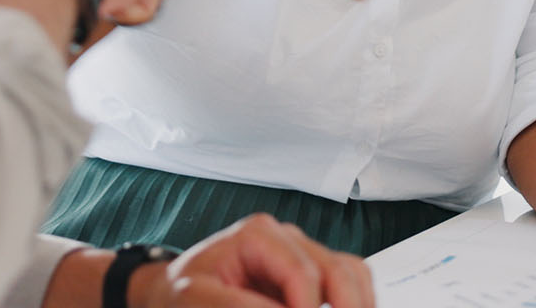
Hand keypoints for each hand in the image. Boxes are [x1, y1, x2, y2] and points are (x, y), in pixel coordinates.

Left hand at [131, 213, 372, 307]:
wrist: (178, 292)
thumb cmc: (184, 292)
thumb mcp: (197, 297)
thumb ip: (239, 306)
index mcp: (258, 235)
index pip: (302, 273)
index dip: (306, 307)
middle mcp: (288, 239)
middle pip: (337, 271)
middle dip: (344, 306)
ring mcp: (304, 254)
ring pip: (353, 274)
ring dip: (357, 303)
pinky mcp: (313, 274)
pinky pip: (352, 281)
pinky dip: (358, 300)